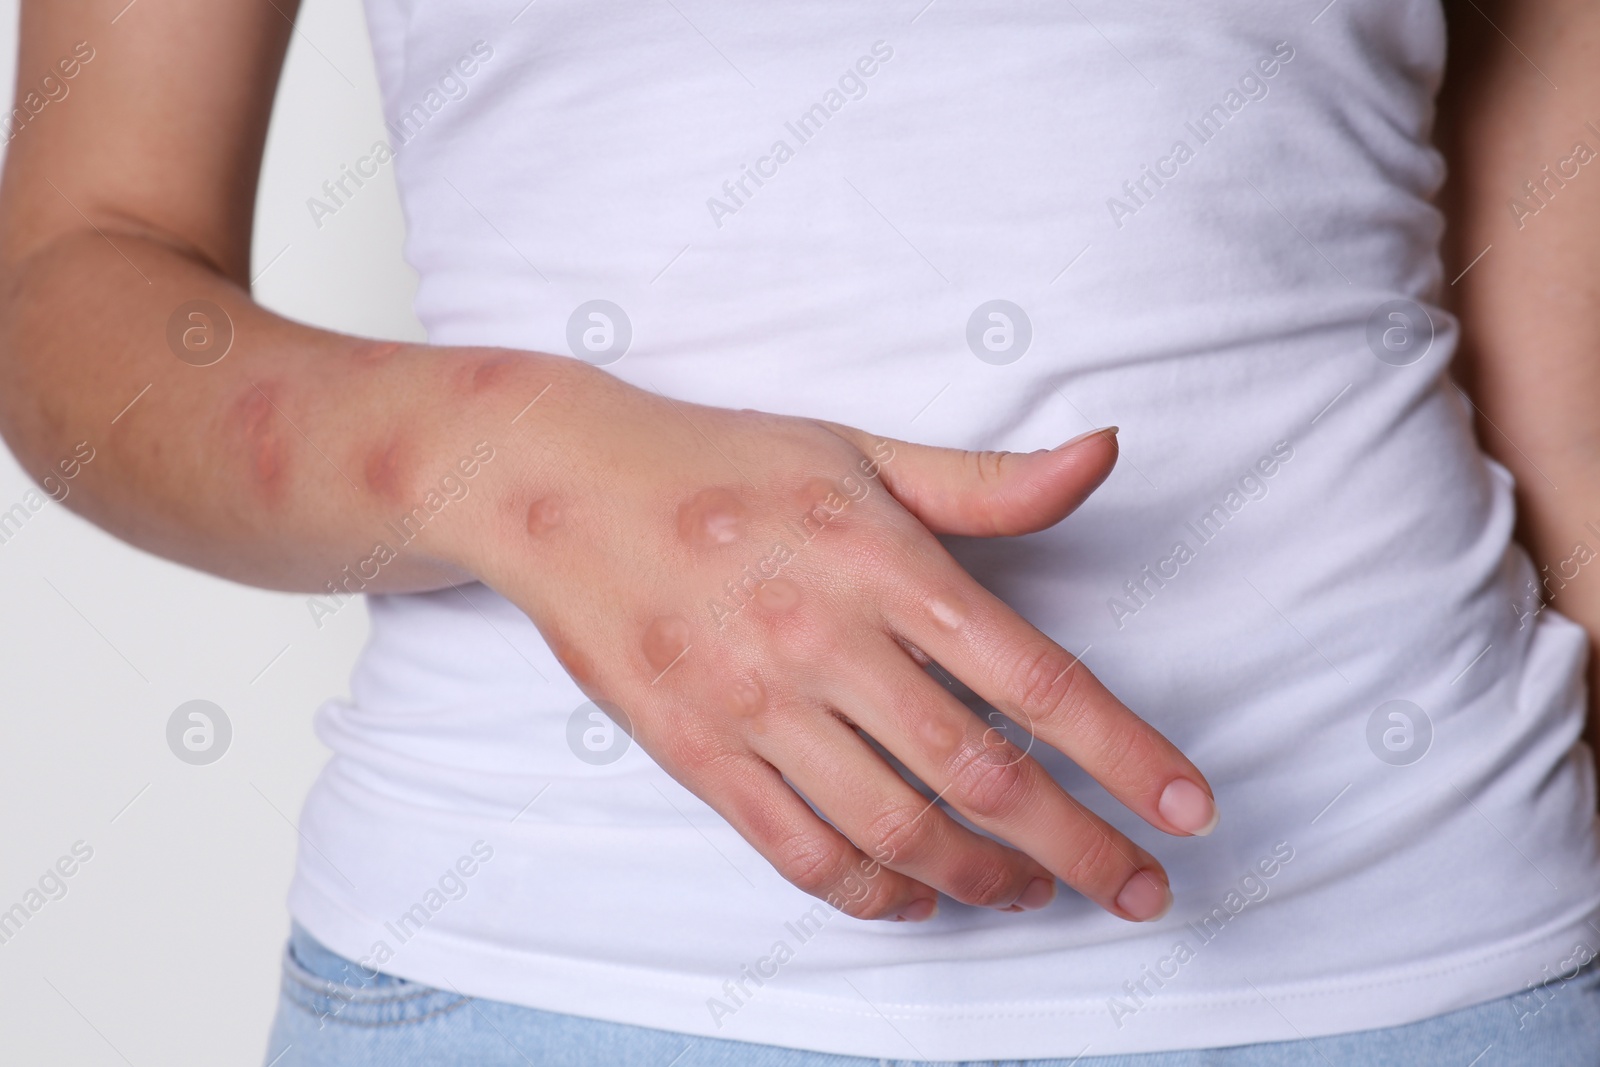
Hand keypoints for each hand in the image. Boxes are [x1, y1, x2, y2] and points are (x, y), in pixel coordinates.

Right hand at [461, 364, 1216, 922]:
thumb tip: (1105, 455)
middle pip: (981, 777)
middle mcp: (824, 641)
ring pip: (896, 831)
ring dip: (985, 879)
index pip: (1035, 678)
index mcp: (881, 561)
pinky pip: (802, 854)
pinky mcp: (697, 754)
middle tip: (1142, 890)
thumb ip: (987, 483)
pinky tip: (922, 898)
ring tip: (1037, 890)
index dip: (1125, 752)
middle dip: (1080, 847)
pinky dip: (875, 893)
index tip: (1188, 809)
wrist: (562, 488)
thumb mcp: (861, 452)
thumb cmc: (726, 465)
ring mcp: (754, 707)